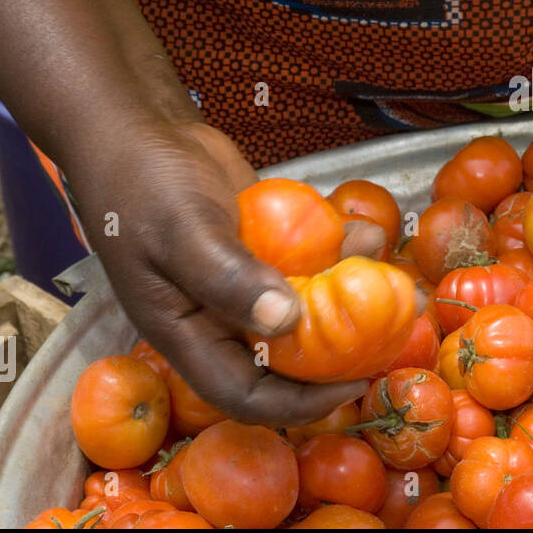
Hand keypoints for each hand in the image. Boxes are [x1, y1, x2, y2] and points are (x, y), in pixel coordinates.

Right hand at [65, 118, 389, 426]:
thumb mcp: (184, 231)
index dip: (296, 403)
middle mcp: (219, 317)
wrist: (138, 129)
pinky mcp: (266, 247)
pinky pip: (310, 263)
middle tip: (394, 334)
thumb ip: (229, 279)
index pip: (243, 394)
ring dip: (350, 295)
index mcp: (187, 333)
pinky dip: (341, 251)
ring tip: (394, 276)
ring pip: (307, 308)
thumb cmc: (142, 182)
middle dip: (341, 351)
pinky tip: (366, 232)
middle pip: (286, 359)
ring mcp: (245, 281)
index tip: (350, 386)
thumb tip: (286, 323)